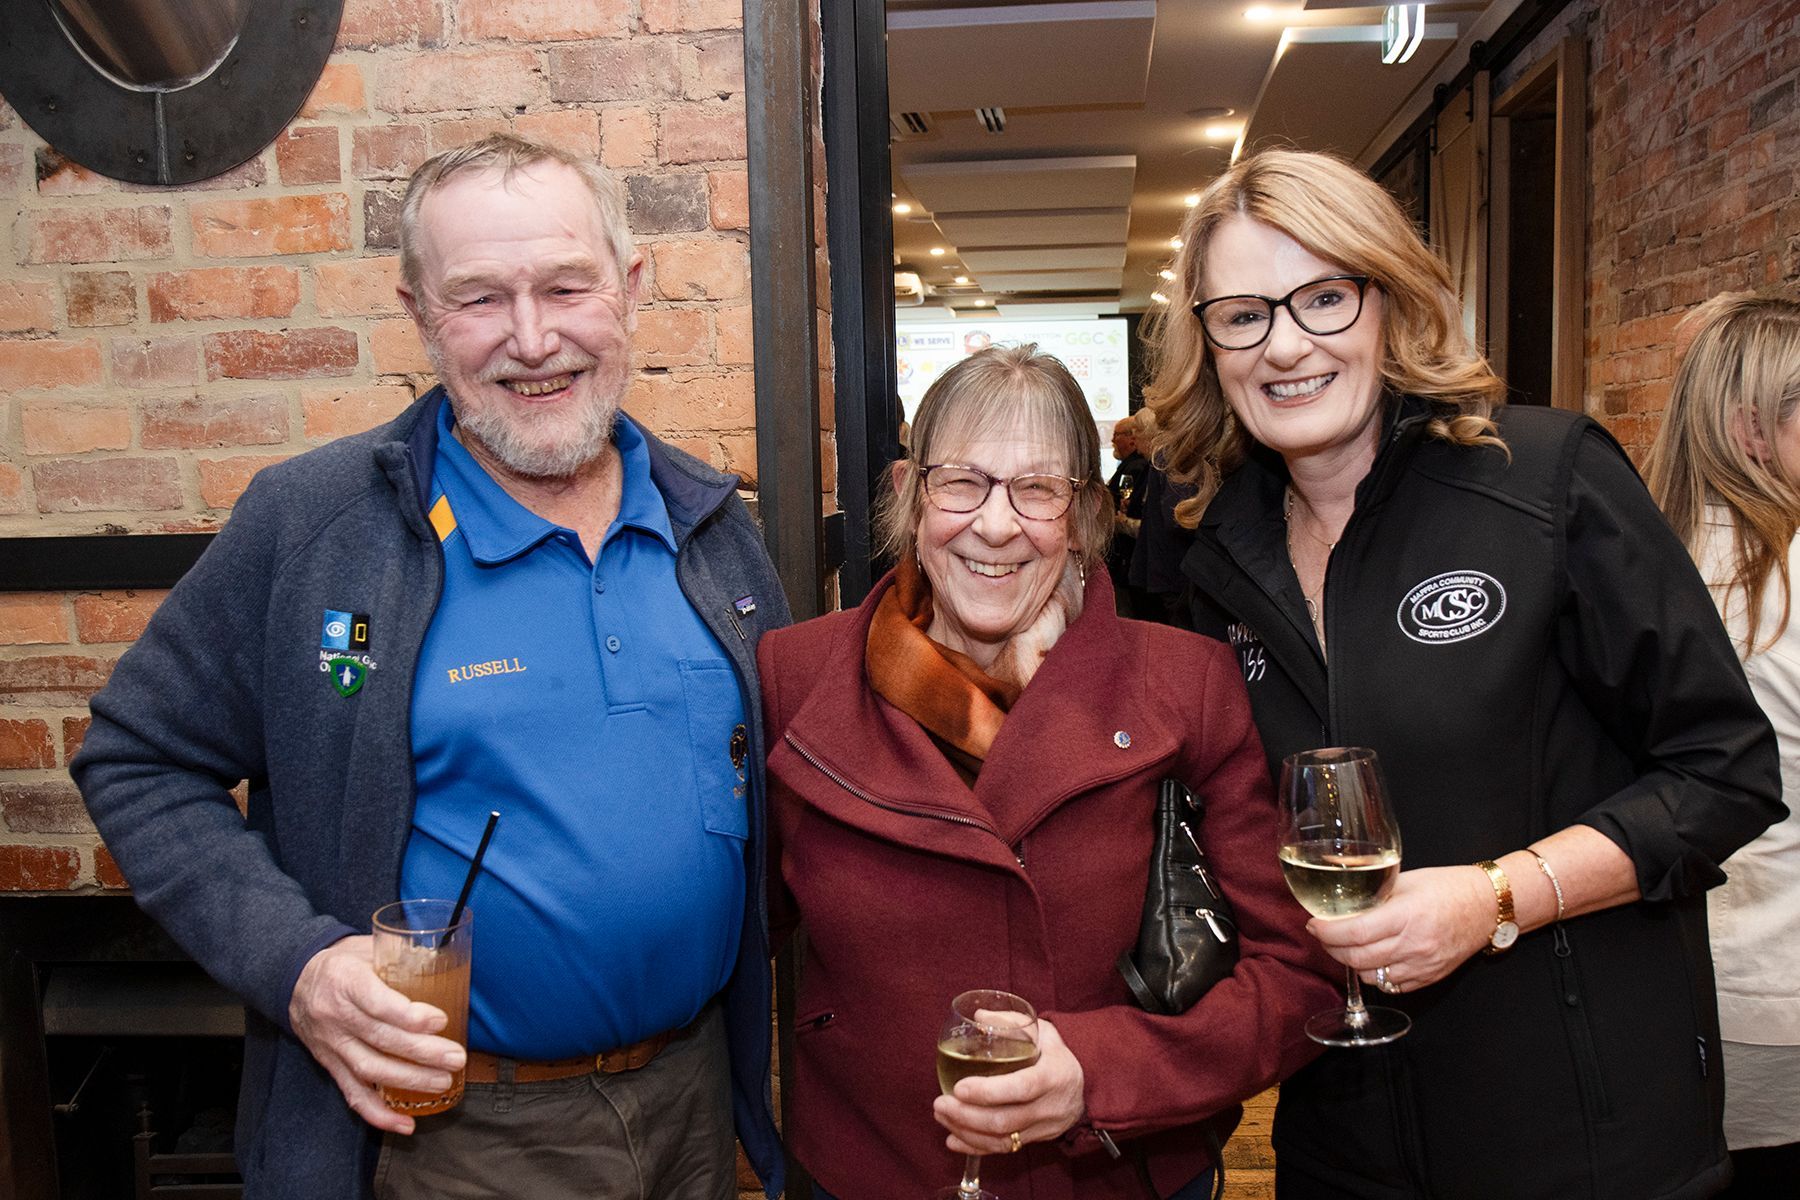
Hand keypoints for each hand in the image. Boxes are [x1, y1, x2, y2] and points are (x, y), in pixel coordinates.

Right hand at [288, 936, 466, 1134]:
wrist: (294, 979)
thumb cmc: (342, 962)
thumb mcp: (366, 947)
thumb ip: (402, 954)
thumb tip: (446, 958)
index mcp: (345, 981)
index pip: (376, 1003)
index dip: (408, 1016)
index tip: (440, 1020)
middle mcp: (335, 1016)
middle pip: (380, 1039)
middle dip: (422, 1052)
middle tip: (455, 1057)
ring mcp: (332, 1044)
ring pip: (369, 1069)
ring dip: (409, 1080)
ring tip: (443, 1082)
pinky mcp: (330, 1065)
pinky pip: (353, 1094)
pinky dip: (379, 1113)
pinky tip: (405, 1124)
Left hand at [933, 1018, 1084, 1154]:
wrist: (1087, 1086)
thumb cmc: (1058, 1054)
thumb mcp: (1043, 1031)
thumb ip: (1011, 1023)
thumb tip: (978, 1016)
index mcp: (1052, 1076)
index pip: (1021, 1088)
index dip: (988, 1092)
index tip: (959, 1087)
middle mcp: (1049, 1107)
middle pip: (1005, 1120)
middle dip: (966, 1115)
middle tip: (939, 1103)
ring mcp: (1043, 1127)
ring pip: (1001, 1140)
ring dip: (966, 1131)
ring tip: (941, 1115)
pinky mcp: (1035, 1140)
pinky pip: (1004, 1150)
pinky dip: (975, 1147)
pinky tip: (953, 1139)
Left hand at [1304, 866, 1494, 994]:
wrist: (1488, 907)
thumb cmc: (1448, 887)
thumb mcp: (1406, 880)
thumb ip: (1374, 891)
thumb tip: (1339, 895)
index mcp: (1406, 915)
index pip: (1355, 932)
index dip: (1327, 932)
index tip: (1314, 924)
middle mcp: (1414, 944)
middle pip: (1357, 957)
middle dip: (1331, 947)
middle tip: (1322, 934)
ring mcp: (1422, 965)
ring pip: (1370, 975)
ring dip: (1350, 962)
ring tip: (1343, 945)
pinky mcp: (1429, 977)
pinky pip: (1390, 985)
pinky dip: (1373, 974)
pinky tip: (1369, 958)